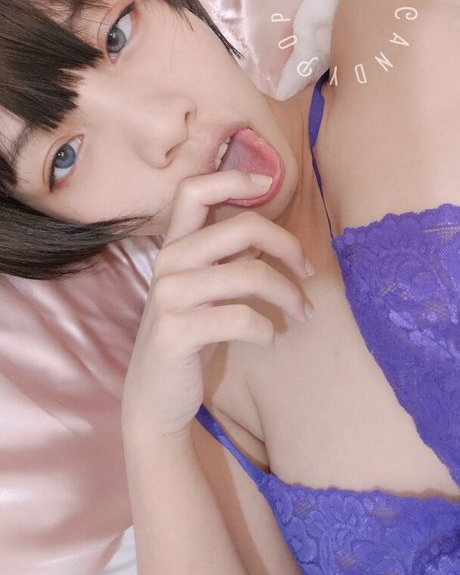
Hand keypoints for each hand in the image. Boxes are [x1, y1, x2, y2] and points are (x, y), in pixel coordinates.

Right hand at [121, 169, 313, 438]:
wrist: (156, 397)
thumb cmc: (190, 337)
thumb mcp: (204, 290)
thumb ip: (225, 259)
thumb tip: (270, 238)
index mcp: (175, 246)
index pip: (193, 190)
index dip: (231, 177)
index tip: (267, 182)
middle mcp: (168, 263)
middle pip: (241, 227)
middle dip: (288, 246)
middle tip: (308, 272)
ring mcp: (169, 296)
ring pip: (250, 274)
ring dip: (289, 294)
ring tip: (303, 313)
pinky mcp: (176, 331)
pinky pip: (241, 318)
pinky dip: (267, 329)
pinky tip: (271, 338)